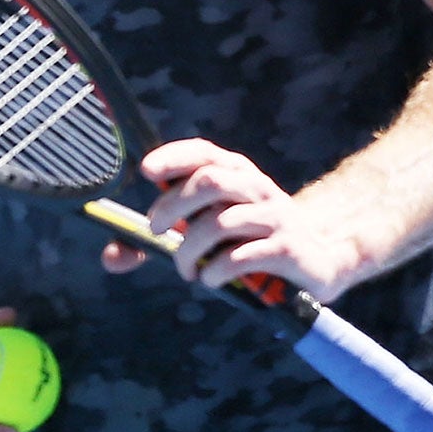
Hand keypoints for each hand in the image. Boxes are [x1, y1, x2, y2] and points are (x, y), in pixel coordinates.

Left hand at [101, 138, 365, 301]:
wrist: (320, 258)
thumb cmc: (249, 240)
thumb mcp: (209, 232)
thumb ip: (161, 241)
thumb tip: (112, 257)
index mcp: (236, 173)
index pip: (203, 152)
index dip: (174, 157)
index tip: (147, 171)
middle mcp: (256, 188)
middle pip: (209, 182)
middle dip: (173, 206)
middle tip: (155, 231)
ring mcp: (275, 217)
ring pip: (222, 222)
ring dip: (192, 250)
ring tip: (185, 270)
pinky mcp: (288, 249)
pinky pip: (244, 256)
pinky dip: (217, 270)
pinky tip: (209, 280)